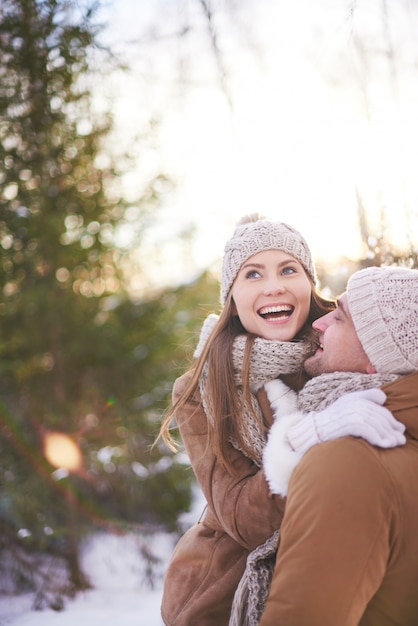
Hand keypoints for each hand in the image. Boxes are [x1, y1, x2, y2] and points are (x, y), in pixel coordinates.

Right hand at [288, 388, 405, 453]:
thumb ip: (364, 398)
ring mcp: (350, 412)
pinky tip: (384, 445)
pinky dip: (379, 438)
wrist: (313, 431)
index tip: (399, 430)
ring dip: (388, 435)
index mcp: (354, 398)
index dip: (391, 419)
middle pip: (379, 416)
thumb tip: (384, 398)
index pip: (378, 408)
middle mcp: (353, 402)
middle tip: (401, 440)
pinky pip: (368, 430)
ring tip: (395, 445)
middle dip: (392, 429)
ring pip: (376, 424)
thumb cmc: (331, 421)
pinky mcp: (348, 423)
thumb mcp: (346, 405)